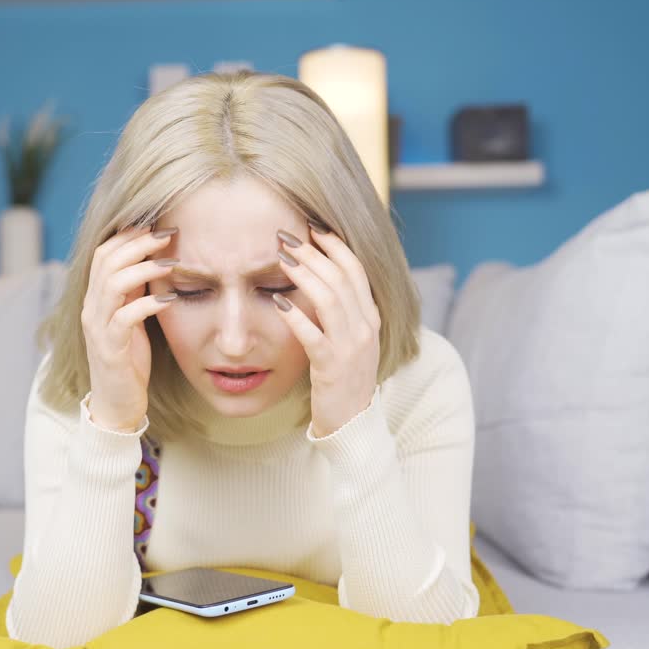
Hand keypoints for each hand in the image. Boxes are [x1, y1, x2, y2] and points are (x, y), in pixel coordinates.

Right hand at [81, 225, 180, 432]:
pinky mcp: (110, 350)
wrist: (117, 403)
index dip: (128, 235)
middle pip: (105, 261)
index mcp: (96, 298)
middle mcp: (91, 308)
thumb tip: (153, 256)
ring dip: (143, 268)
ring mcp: (98, 329)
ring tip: (170, 262)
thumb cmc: (129, 358)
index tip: (157, 224)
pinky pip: (125, 319)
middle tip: (167, 234)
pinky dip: (147, 304)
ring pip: (112, 285)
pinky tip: (169, 299)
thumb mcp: (133, 316)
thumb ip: (136, 290)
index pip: (104, 253)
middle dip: (137, 243)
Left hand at [272, 224, 380, 437]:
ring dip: (304, 275)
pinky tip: (277, 301)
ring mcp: (351, 347)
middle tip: (285, 236)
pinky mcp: (332, 367)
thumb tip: (322, 274)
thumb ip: (342, 308)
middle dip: (312, 252)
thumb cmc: (345, 375)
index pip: (355, 269)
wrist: (353, 421)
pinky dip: (296, 316)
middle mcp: (365, 327)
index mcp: (370, 316)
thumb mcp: (351, 337)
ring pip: (329, 299)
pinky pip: (313, 335)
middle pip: (340, 277)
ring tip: (281, 259)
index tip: (312, 227)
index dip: (334, 245)